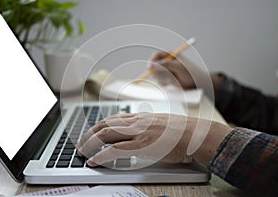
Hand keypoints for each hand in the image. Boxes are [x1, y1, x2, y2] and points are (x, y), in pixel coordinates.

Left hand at [76, 113, 231, 166]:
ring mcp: (138, 133)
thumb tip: (141, 132)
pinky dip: (101, 156)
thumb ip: (149, 126)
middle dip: (89, 134)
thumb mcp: (162, 123)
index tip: (91, 132)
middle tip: (81, 143)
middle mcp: (136, 122)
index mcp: (141, 117)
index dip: (99, 125)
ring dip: (90, 143)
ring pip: (105, 134)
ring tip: (82, 152)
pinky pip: (114, 150)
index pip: (113, 118)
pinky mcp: (141, 146)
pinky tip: (94, 161)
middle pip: (105, 124)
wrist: (196, 134)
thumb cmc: (183, 131)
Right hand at [151, 51, 220, 90]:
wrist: (198, 83)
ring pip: (156, 74)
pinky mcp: (167, 78)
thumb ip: (166, 65)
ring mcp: (167, 70)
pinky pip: (160, 80)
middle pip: (154, 65)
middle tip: (157, 77)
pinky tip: (171, 82)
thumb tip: (154, 64)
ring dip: (161, 78)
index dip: (152, 60)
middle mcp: (168, 62)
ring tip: (171, 80)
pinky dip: (164, 82)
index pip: (157, 55)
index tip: (149, 67)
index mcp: (171, 55)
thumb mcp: (179, 67)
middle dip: (155, 72)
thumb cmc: (191, 73)